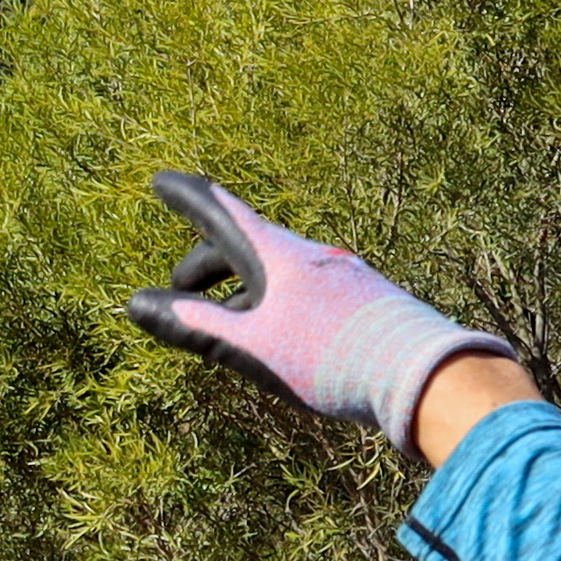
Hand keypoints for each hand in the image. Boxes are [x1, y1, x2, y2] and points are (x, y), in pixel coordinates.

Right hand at [127, 174, 517, 448]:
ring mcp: (342, 278)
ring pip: (276, 273)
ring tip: (226, 330)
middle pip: (245, 247)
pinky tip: (281, 342)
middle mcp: (311, 257)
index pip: (222, 213)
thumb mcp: (251, 346)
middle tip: (179, 293)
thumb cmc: (330, 359)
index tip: (161, 182)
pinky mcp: (364, 303)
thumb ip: (194, 327)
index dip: (188, 198)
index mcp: (278, 256)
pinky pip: (304, 292)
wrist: (425, 378)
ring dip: (240, 293)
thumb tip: (135, 304)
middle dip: (205, 266)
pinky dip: (274, 305)